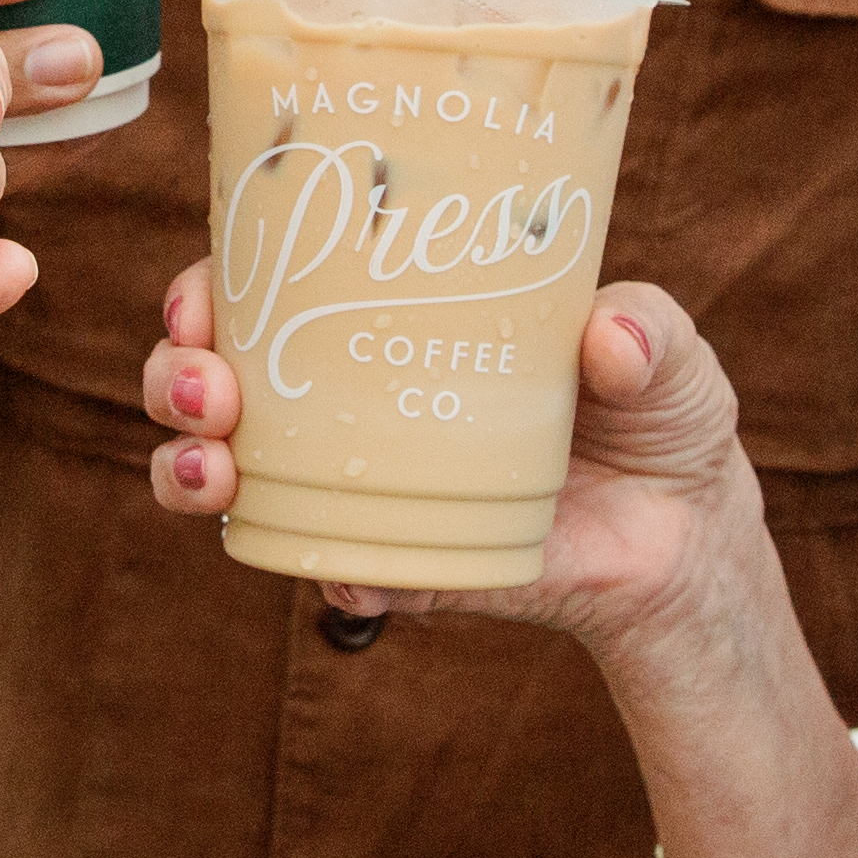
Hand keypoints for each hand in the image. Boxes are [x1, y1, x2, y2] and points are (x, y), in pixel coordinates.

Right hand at [132, 271, 790, 685]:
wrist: (686, 537)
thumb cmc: (653, 409)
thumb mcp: (662, 348)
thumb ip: (647, 328)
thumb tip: (610, 337)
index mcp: (381, 320)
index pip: (263, 288)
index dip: (204, 290)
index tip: (200, 297)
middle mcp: (344, 401)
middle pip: (208, 384)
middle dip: (172, 380)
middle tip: (207, 386)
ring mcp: (359, 488)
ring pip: (229, 479)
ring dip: (189, 473)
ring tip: (216, 470)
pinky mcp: (400, 565)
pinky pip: (334, 569)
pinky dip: (322, 567)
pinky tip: (340, 565)